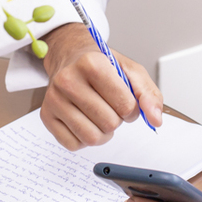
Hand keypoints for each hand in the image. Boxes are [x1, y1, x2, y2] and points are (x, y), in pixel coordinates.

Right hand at [40, 23, 162, 149]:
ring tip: (100, 115)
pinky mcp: (46, 116)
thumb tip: (155, 119)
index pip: (126, 106)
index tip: (125, 100)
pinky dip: (85, 139)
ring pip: (92, 138)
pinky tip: (85, 121)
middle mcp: (68, 80)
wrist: (70, 56)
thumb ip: (148, 94)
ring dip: (103, 133)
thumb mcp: (130, 71)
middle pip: (109, 124)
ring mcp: (54, 99)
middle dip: (117, 119)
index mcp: (92, 63)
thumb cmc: (101, 65)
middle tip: (110, 106)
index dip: (132, 108)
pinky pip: (74, 145)